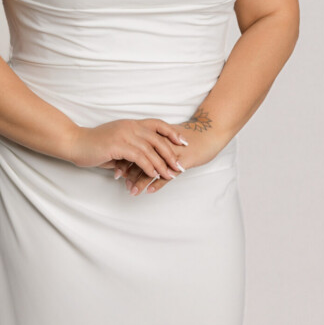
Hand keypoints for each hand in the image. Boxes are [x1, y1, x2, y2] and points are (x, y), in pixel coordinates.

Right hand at [67, 118, 188, 181]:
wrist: (75, 143)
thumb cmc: (93, 146)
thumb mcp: (115, 146)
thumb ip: (129, 152)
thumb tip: (137, 166)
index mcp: (130, 124)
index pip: (157, 124)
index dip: (171, 132)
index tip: (183, 141)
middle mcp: (130, 126)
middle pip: (158, 139)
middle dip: (171, 153)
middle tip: (180, 166)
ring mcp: (124, 135)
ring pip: (150, 150)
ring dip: (162, 164)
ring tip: (170, 175)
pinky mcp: (118, 145)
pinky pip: (139, 157)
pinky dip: (149, 166)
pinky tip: (154, 175)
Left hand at [115, 125, 230, 195]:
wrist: (210, 133)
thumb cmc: (188, 138)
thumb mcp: (168, 139)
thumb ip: (153, 146)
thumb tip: (136, 156)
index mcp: (156, 136)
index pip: (135, 147)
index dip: (123, 157)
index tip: (112, 167)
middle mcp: (161, 143)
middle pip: (140, 157)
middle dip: (128, 170)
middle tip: (118, 180)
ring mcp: (172, 153)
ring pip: (152, 167)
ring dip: (140, 180)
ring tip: (132, 191)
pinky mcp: (183, 161)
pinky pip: (168, 174)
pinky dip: (157, 182)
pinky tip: (149, 191)